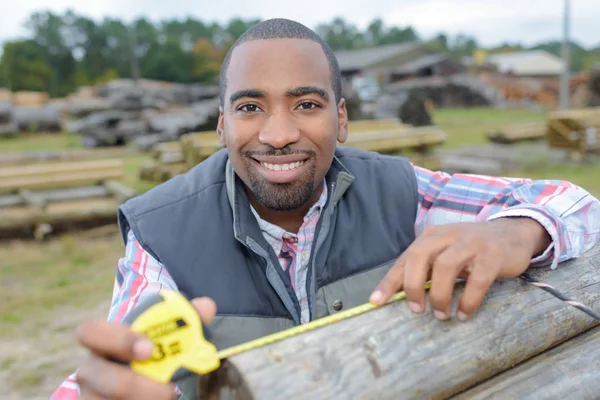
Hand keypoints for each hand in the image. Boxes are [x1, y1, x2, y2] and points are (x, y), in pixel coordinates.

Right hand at [75, 296, 216, 398]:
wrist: (146, 382)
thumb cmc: (155, 355)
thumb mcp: (167, 338)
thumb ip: (186, 321)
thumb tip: (206, 306)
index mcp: (104, 340)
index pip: (91, 331)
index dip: (117, 339)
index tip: (149, 349)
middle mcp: (91, 368)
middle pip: (92, 373)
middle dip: (132, 383)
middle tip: (169, 388)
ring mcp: (90, 393)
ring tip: (169, 397)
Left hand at [370, 218, 549, 320]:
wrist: (513, 234)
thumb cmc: (471, 249)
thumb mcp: (444, 253)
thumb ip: (424, 269)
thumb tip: (397, 294)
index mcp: (431, 236)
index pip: (405, 258)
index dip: (389, 281)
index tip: (375, 302)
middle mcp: (448, 235)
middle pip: (419, 256)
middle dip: (412, 285)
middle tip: (416, 309)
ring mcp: (471, 243)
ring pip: (445, 266)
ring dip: (439, 295)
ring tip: (440, 314)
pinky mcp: (492, 255)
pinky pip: (477, 280)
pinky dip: (468, 300)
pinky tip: (463, 314)